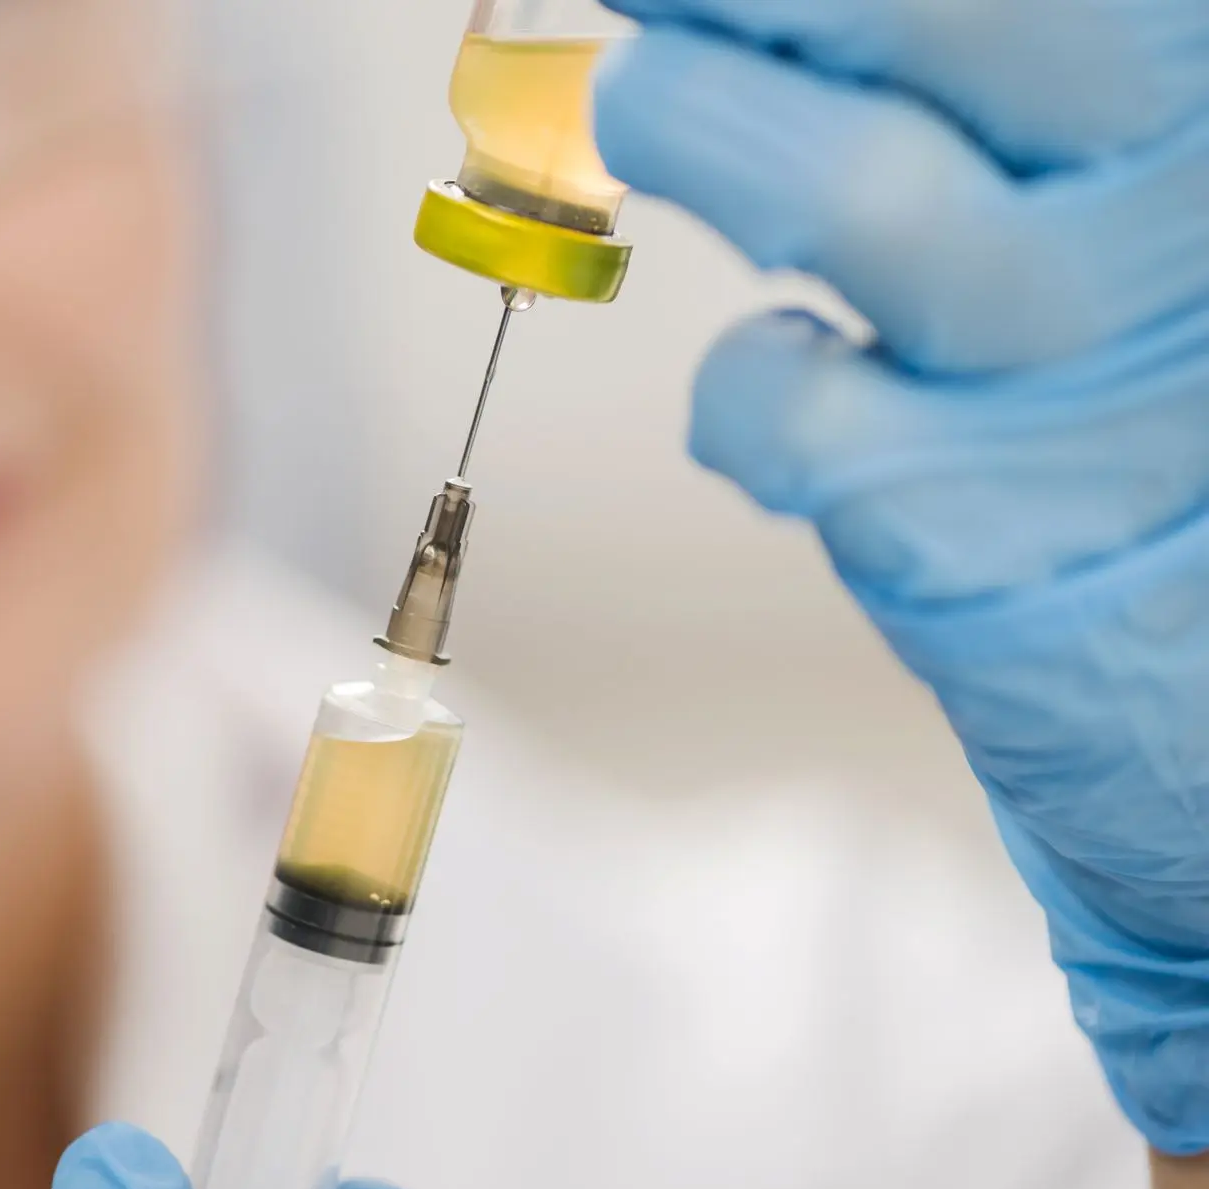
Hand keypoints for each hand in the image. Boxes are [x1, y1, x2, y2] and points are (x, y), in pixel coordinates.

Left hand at [591, 0, 1208, 1150]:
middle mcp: (1180, 227)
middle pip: (974, 18)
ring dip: (706, 123)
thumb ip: (1042, 103)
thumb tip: (836, 29)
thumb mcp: (1159, 215)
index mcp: (1207, 126)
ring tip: (643, 95)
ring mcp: (1082, 378)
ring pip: (854, 194)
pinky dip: (738, 381)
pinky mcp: (980, 529)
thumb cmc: (1180, 414)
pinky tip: (765, 372)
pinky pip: (791, 418)